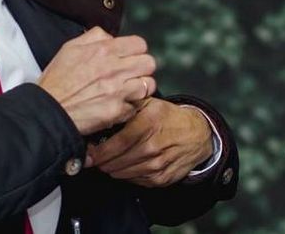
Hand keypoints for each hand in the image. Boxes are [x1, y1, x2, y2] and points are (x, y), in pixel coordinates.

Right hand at [37, 27, 156, 135]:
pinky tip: (118, 106)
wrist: (47, 111)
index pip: (140, 44)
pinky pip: (136, 107)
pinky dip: (129, 107)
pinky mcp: (117, 111)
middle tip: (132, 75)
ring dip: (140, 88)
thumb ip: (94, 37)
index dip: (136, 51)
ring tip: (128, 91)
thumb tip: (110, 37)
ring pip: (148, 85)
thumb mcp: (70, 48)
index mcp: (104, 51)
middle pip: (149, 63)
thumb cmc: (56, 81)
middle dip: (142, 68)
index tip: (130, 58)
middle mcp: (114, 69)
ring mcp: (118, 91)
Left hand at [86, 98, 213, 187]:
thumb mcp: (150, 102)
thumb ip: (127, 102)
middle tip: (94, 156)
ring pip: (122, 174)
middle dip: (101, 161)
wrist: (196, 135)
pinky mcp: (161, 179)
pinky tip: (126, 164)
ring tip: (109, 159)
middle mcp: (153, 146)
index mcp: (148, 124)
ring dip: (112, 168)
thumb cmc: (168, 117)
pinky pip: (134, 181)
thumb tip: (102, 108)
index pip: (116, 144)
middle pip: (115, 162)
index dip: (98, 152)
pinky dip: (126, 174)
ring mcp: (157, 165)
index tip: (88, 152)